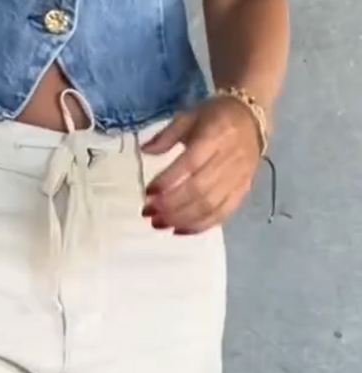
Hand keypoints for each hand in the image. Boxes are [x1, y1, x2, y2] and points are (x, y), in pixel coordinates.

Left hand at [141, 96, 263, 234]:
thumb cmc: (216, 117)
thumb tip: (144, 150)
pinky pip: (222, 214)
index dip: (168, 181)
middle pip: (199, 189)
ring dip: (181, 219)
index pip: (190, 163)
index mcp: (216, 135)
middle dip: (170, 205)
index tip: (148, 192)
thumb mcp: (190, 117)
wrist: (253, 117)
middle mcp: (230, 158)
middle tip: (148, 213)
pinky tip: (179, 230)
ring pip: (209, 206)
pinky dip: (199, 226)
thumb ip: (166, 136)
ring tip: (158, 223)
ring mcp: (238, 178)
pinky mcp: (243, 191)